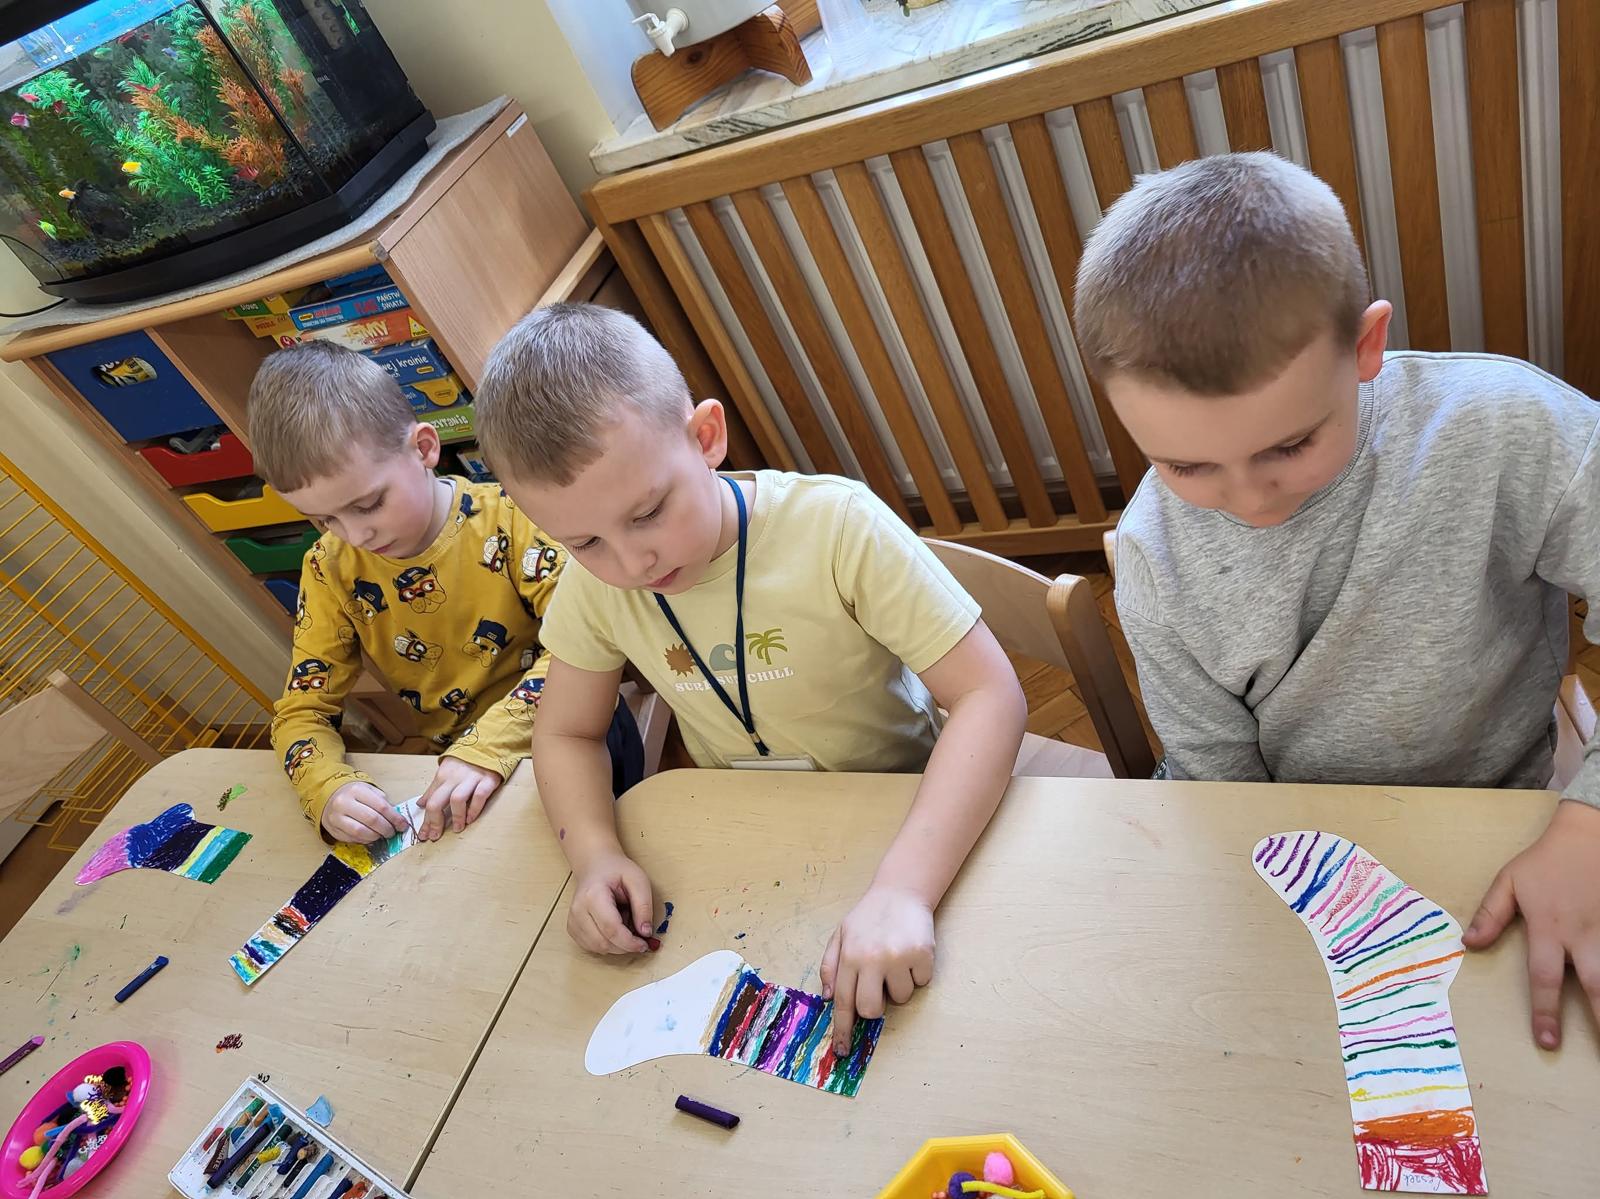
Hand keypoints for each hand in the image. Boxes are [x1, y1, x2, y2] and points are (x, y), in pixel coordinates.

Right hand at [321, 781, 401, 842]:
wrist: (329, 795)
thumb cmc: (354, 794)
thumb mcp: (369, 790)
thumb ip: (382, 802)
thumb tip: (397, 819)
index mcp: (357, 790)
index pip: (381, 807)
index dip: (395, 818)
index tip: (402, 825)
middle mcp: (344, 803)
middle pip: (372, 820)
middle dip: (387, 829)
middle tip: (392, 832)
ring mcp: (336, 817)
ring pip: (361, 832)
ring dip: (376, 836)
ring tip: (381, 835)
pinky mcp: (332, 829)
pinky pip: (351, 839)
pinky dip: (364, 840)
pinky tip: (370, 837)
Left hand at [416, 756, 501, 839]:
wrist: (489, 744)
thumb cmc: (466, 761)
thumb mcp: (446, 772)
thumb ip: (434, 788)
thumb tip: (421, 804)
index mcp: (443, 776)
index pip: (430, 801)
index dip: (425, 821)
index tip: (423, 835)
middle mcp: (455, 777)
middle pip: (438, 801)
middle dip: (435, 822)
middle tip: (435, 837)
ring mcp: (472, 778)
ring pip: (457, 799)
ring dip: (456, 817)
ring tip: (457, 829)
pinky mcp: (488, 779)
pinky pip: (479, 796)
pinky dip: (474, 809)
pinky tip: (471, 819)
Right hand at [568, 849, 654, 954]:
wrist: (595, 866)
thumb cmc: (616, 872)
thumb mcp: (638, 881)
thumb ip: (644, 906)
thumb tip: (645, 933)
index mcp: (593, 895)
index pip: (611, 929)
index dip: (629, 942)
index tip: (644, 945)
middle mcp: (578, 910)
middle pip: (603, 943)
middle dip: (625, 945)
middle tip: (638, 934)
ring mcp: (572, 920)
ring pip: (597, 948)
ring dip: (616, 944)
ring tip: (623, 923)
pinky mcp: (572, 929)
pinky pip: (592, 947)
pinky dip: (607, 944)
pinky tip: (612, 929)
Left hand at [819, 885, 934, 1052]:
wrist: (900, 891)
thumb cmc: (868, 917)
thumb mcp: (840, 936)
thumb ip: (830, 966)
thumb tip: (827, 998)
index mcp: (849, 956)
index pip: (843, 1001)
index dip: (843, 1029)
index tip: (842, 1051)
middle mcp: (872, 958)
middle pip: (872, 1009)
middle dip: (876, 1007)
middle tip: (879, 987)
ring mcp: (898, 957)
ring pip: (901, 997)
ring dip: (900, 984)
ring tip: (896, 959)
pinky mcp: (922, 954)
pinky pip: (922, 982)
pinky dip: (918, 972)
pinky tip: (912, 952)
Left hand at [1464, 799, 1599, 1048]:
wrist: (1590, 833)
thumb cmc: (1545, 860)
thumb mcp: (1510, 881)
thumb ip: (1490, 914)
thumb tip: (1469, 944)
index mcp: (1549, 928)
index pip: (1545, 977)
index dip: (1545, 1012)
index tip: (1547, 1042)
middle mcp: (1584, 935)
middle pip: (1596, 986)